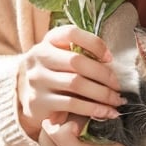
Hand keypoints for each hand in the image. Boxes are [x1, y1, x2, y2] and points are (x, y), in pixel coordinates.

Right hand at [17, 23, 124, 139]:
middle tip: (118, 85)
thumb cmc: (55, 73)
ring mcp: (37, 79)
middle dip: (103, 74)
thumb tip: (109, 61)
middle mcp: (39, 56)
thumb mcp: (62, 56)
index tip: (109, 58)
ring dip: (102, 94)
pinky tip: (106, 112)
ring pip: (76, 84)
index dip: (94, 43)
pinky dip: (93, 109)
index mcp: (48, 41)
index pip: (71, 33)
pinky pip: (71, 104)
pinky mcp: (38, 101)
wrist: (27, 96)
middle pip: (77, 61)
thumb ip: (80, 53)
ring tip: (116, 100)